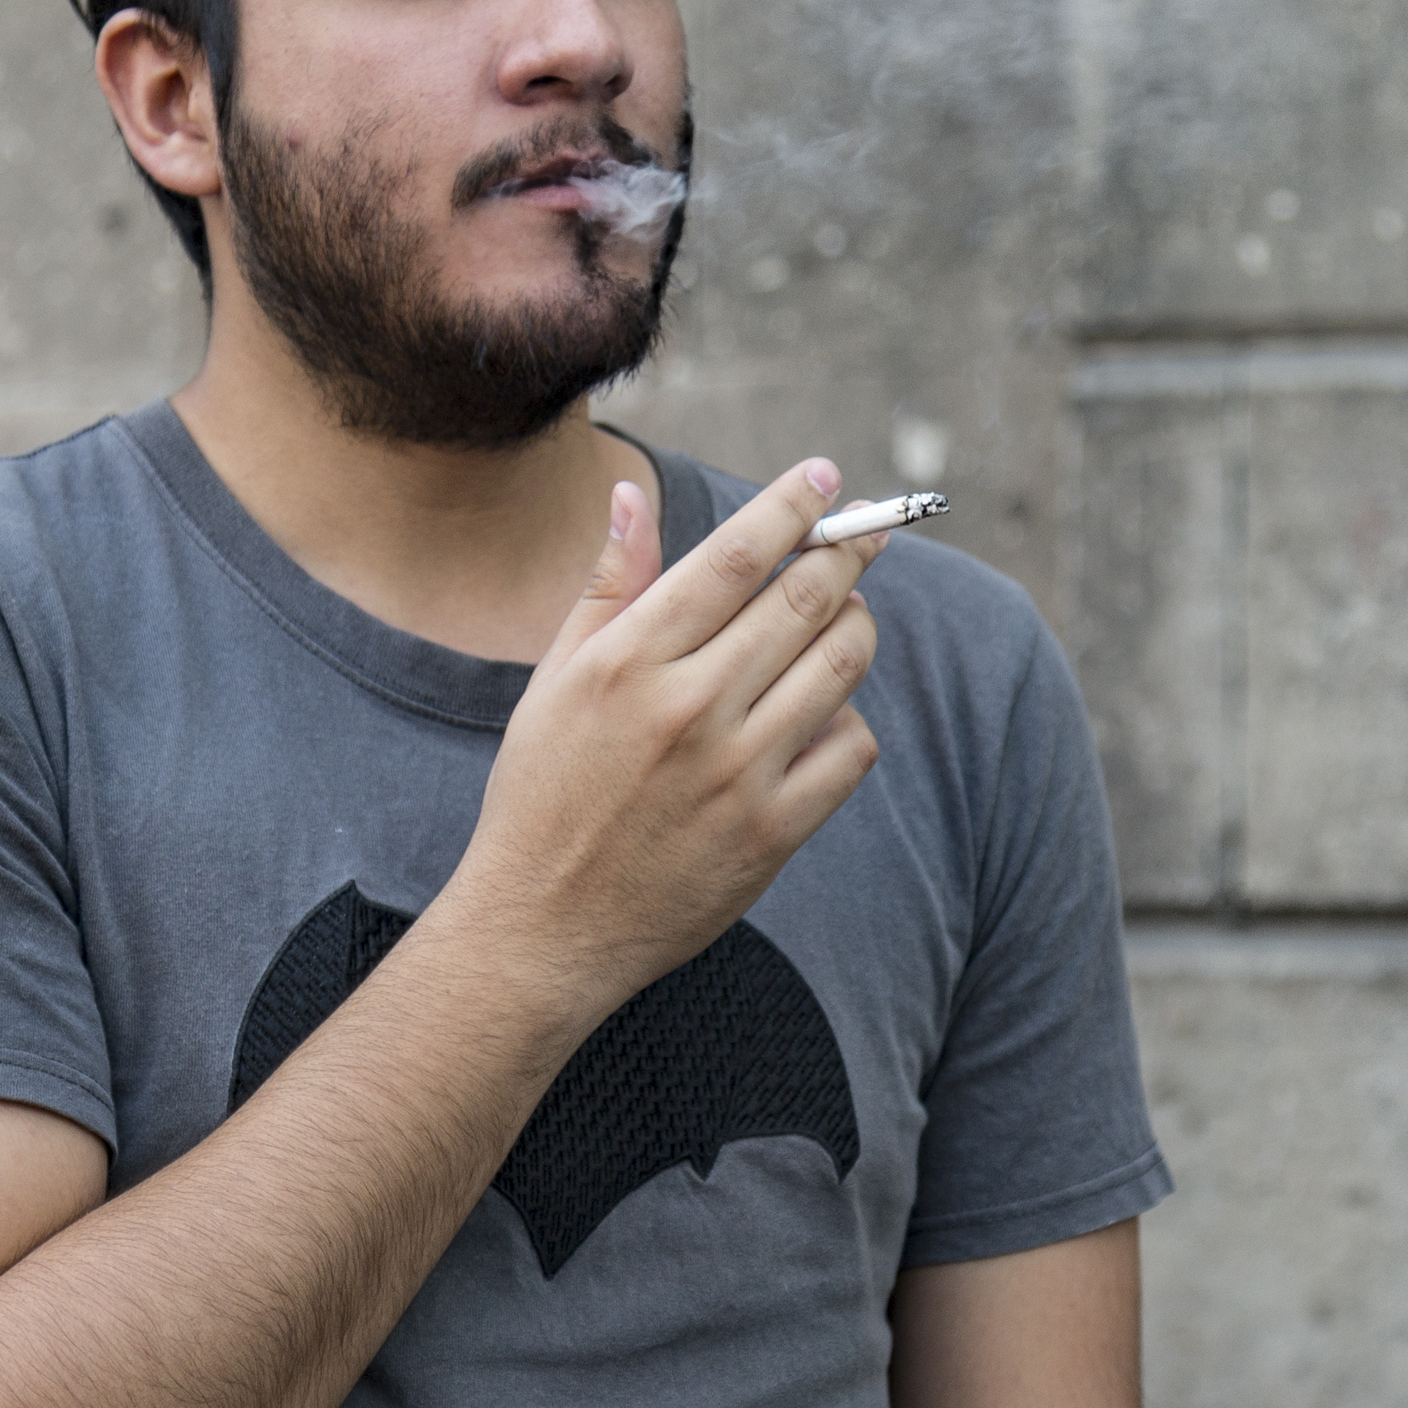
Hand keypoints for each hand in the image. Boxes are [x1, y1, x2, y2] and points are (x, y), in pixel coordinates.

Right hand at [460, 458, 885, 1008]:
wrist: (542, 930)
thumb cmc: (543, 794)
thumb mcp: (555, 680)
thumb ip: (607, 586)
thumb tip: (632, 494)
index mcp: (628, 662)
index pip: (734, 557)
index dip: (790, 507)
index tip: (824, 476)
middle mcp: (687, 709)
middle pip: (804, 601)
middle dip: (847, 551)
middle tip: (865, 530)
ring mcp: (737, 774)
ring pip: (842, 665)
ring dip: (856, 625)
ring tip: (844, 616)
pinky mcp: (773, 832)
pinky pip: (852, 748)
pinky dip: (849, 719)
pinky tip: (820, 713)